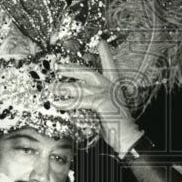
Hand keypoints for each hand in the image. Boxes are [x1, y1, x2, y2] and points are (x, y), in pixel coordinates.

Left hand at [53, 40, 143, 157]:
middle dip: (72, 69)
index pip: (110, 66)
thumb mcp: (104, 112)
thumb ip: (93, 103)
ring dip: (64, 87)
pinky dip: (68, 103)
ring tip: (52, 88)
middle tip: (59, 66)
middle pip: (89, 72)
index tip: (101, 42)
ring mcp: (108, 94)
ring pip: (81, 87)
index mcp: (114, 87)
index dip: (106, 54)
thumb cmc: (117, 128)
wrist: (129, 139)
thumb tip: (76, 100)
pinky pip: (81, 101)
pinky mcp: (102, 103)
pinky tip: (58, 103)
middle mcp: (112, 88)